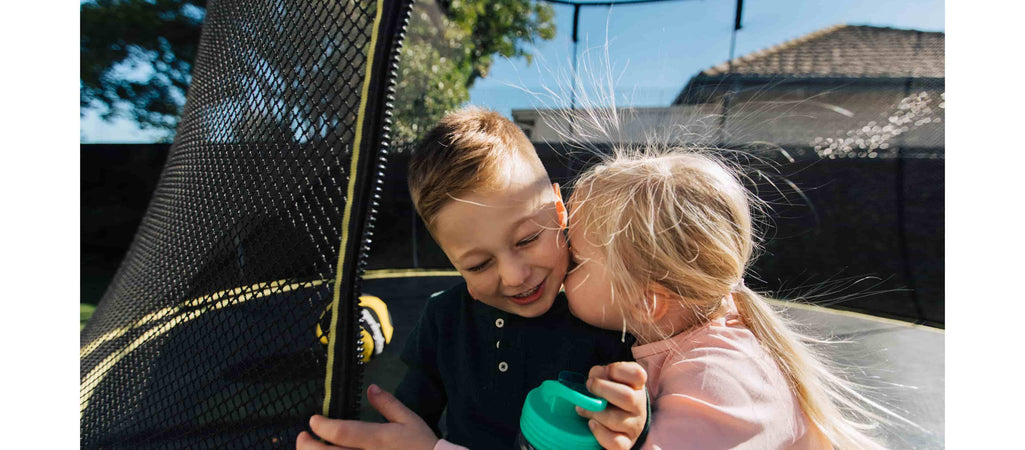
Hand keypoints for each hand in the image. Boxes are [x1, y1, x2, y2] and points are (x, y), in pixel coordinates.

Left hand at [296, 384, 439, 449]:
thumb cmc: (421, 444)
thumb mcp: (409, 419)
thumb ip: (388, 404)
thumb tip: (370, 388)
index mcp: (377, 439)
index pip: (341, 432)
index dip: (322, 426)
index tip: (313, 420)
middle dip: (307, 445)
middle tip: (302, 436)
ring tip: (311, 449)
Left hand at [576, 362, 647, 449]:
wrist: (617, 420)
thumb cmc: (609, 393)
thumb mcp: (607, 379)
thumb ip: (599, 374)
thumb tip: (591, 381)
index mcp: (637, 385)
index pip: (637, 374)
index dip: (617, 370)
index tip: (605, 371)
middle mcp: (639, 405)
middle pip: (627, 397)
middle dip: (602, 389)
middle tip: (589, 386)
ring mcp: (634, 426)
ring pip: (617, 420)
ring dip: (595, 412)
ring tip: (583, 408)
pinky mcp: (626, 443)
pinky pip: (615, 442)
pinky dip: (600, 433)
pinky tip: (591, 424)